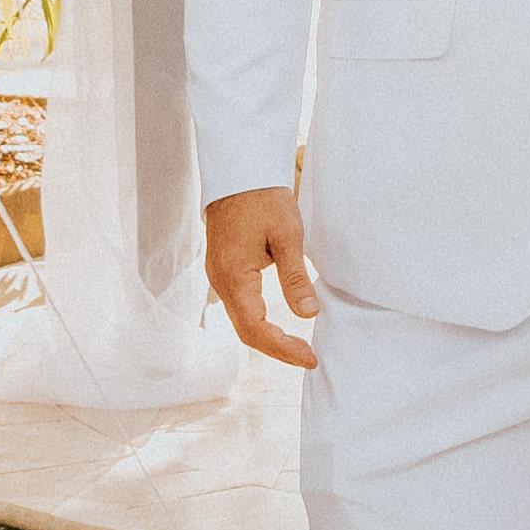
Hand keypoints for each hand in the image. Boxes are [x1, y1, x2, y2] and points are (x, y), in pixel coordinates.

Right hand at [205, 184, 318, 369]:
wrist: (238, 171)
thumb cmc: (263, 197)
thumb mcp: (288, 235)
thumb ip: (295, 277)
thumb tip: (308, 314)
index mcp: (234, 276)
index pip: (256, 329)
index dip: (283, 348)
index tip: (309, 358)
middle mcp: (221, 282)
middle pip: (246, 331)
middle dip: (277, 349)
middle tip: (308, 357)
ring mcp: (220, 277)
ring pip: (242, 321)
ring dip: (268, 338)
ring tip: (298, 347)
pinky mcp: (225, 270)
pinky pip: (240, 306)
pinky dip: (259, 322)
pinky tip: (279, 325)